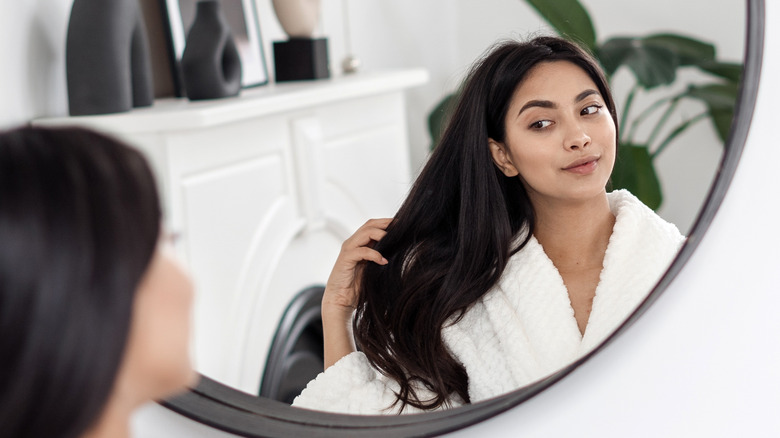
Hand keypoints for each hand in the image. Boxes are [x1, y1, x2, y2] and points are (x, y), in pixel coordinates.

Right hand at [321, 218, 390, 368]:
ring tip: (394, 239)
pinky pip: (361, 251)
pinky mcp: (345, 259)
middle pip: (370, 224)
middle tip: (402, 226)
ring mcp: (348, 250)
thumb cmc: (358, 287)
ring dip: (381, 234)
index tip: (403, 224)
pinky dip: (374, 254)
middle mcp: (353, 243)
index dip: (387, 222)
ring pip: (365, 233)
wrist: (340, 301)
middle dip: (386, 223)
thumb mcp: (374, 269)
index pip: (373, 225)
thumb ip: (382, 258)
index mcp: (359, 244)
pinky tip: (384, 261)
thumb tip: (402, 252)